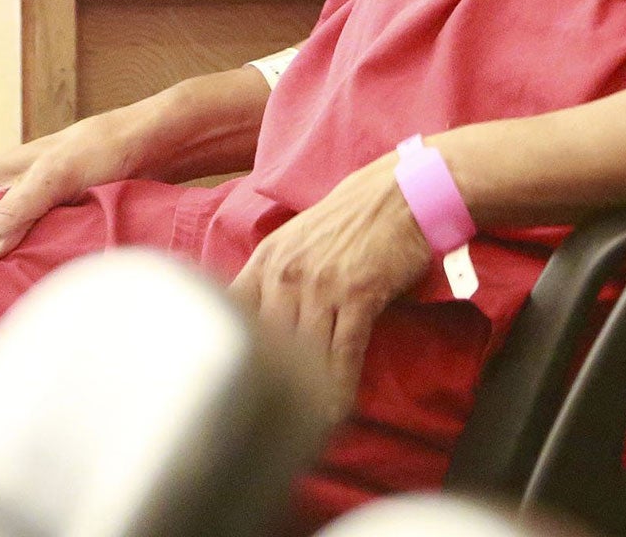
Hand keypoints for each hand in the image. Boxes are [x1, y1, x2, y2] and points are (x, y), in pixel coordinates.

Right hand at [0, 105, 152, 261]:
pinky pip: (29, 240)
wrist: (167, 137)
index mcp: (3, 169)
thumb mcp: (58, 175)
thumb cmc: (111, 146)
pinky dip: (14, 259)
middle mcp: (17, 183)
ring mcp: (42, 199)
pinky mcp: (69, 215)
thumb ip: (18, 208)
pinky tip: (12, 284)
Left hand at [227, 152, 433, 413]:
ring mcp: (322, 286)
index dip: (226, 355)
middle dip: (265, 385)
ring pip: (304, 355)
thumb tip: (248, 321)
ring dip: (303, 397)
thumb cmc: (349, 219)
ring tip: (299, 432)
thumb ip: (270, 278)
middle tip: (263, 422)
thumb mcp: (295, 240)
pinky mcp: (358, 296)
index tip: (223, 387)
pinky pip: (343, 353)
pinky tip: (334, 412)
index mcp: (266, 261)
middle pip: (266, 345)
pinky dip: (339, 387)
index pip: (230, 316)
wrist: (401, 193)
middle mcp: (287, 275)